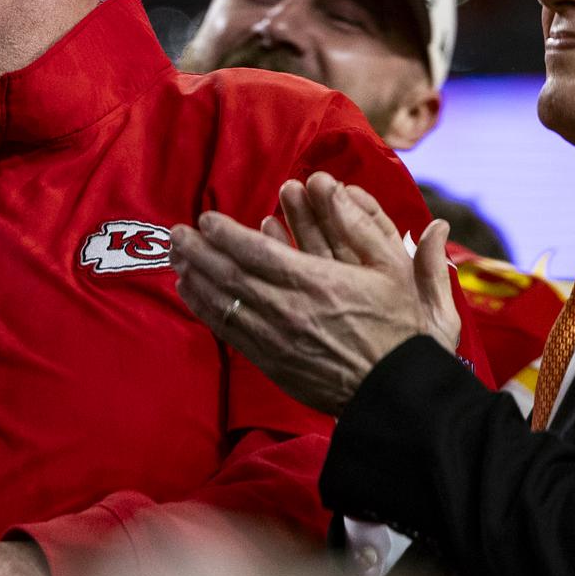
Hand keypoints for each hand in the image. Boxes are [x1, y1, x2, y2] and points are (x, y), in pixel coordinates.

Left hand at [173, 173, 453, 415]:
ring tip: (176, 258)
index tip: (206, 218)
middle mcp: (288, 309)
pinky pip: (229, 331)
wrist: (396, 391)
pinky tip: (190, 293)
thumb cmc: (398, 326)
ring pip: (223, 303)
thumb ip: (360, 224)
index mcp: (316, 282)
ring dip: (195, 277)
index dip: (225, 233)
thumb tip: (333, 183)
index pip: (256, 252)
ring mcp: (276, 339)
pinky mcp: (271, 362)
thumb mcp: (391, 268)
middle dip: (198, 251)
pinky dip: (204, 309)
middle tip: (176, 233)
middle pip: (230, 275)